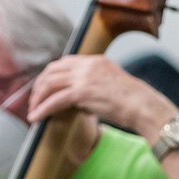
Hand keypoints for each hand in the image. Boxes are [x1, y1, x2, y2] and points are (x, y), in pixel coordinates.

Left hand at [27, 55, 177, 132]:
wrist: (145, 107)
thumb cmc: (134, 103)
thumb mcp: (114, 85)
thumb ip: (97, 84)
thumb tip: (81, 97)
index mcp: (96, 61)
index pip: (65, 62)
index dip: (50, 75)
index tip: (44, 88)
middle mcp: (88, 65)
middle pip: (52, 71)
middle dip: (39, 86)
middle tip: (34, 101)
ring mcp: (84, 77)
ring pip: (50, 84)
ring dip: (38, 98)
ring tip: (33, 112)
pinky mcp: (82, 92)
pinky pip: (55, 100)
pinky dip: (43, 109)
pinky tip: (36, 118)